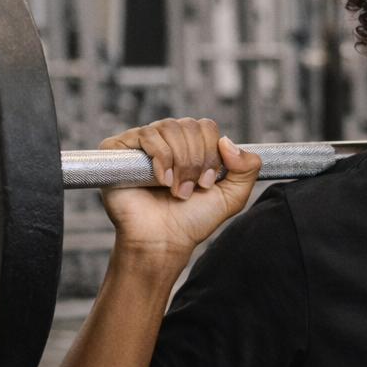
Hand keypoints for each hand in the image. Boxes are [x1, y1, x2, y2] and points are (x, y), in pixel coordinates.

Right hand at [98, 117, 260, 264]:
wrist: (163, 241)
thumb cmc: (191, 221)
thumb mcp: (232, 196)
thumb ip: (248, 168)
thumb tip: (228, 141)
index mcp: (189, 147)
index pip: (206, 127)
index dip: (212, 154)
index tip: (206, 184)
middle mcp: (165, 141)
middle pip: (190, 125)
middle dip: (196, 161)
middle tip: (189, 190)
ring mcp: (141, 144)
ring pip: (170, 128)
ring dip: (180, 163)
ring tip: (175, 190)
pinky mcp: (119, 148)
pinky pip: (147, 134)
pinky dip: (161, 158)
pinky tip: (161, 181)